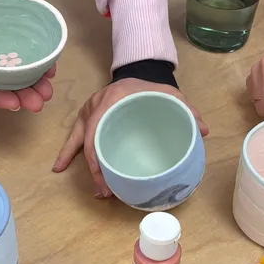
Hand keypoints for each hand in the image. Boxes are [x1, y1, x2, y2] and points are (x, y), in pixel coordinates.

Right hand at [0, 0, 54, 111]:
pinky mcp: (17, 27)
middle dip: (24, 94)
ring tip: (48, 90)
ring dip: (37, 81)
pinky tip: (53, 66)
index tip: (15, 104)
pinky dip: (44, 57)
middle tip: (39, 102)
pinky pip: (33, 45)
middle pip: (8, 82)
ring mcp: (5, 42)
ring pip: (23, 68)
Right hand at [52, 79, 208, 196]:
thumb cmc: (151, 87)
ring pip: (77, 139)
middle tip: (103, 191)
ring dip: (76, 162)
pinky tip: (60, 167)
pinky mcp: (88, 117)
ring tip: (89, 187)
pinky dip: (68, 152)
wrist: (138, 72)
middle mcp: (96, 106)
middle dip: (93, 169)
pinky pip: (75, 136)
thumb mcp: (170, 94)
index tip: (107, 178)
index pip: (99, 131)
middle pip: (87, 140)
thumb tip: (204, 130)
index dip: (99, 158)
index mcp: (113, 99)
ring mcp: (89, 111)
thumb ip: (186, 109)